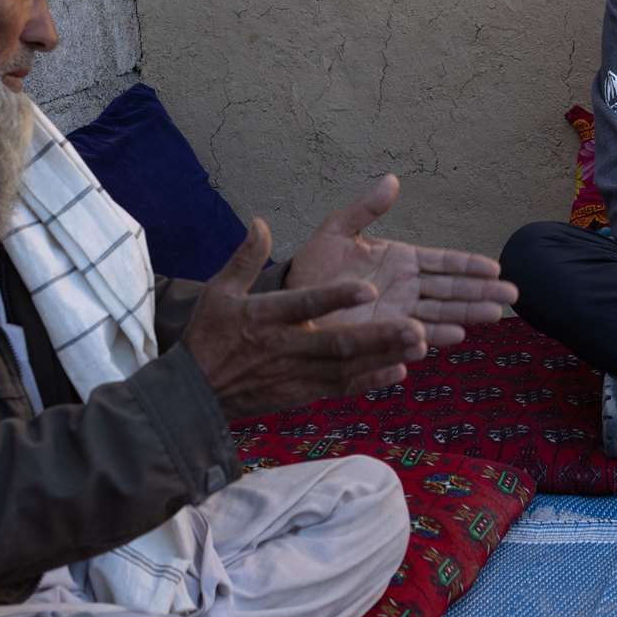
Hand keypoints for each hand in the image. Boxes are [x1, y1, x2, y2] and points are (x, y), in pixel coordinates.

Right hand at [184, 218, 428, 418]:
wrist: (195, 392)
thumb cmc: (209, 336)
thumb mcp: (219, 291)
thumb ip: (245, 257)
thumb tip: (260, 222)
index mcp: (265, 318)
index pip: (305, 305)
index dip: (337, 298)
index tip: (369, 288)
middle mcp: (285, 348)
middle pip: (338, 343)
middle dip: (379, 337)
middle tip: (416, 327)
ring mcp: (296, 375)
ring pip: (348, 367)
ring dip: (385, 356)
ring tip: (421, 344)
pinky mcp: (302, 394)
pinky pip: (341, 388)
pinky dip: (370, 380)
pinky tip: (399, 371)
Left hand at [287, 174, 517, 346]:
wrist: (291, 302)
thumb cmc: (315, 265)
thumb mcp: (338, 230)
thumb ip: (366, 208)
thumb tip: (392, 179)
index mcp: (400, 260)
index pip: (443, 262)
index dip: (469, 265)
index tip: (496, 266)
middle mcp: (405, 287)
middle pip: (451, 290)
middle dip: (482, 292)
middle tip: (513, 296)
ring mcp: (397, 313)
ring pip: (440, 313)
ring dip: (468, 314)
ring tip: (495, 315)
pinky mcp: (385, 334)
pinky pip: (413, 335)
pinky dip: (433, 337)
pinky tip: (455, 336)